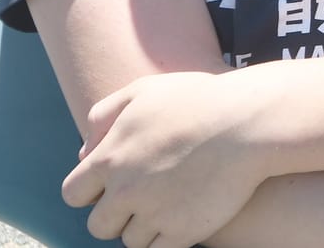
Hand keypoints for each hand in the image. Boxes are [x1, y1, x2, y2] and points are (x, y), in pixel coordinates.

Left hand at [63, 68, 273, 247]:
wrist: (249, 122)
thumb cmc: (200, 100)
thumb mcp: (146, 90)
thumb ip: (104, 115)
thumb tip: (83, 153)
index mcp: (110, 158)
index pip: (74, 194)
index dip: (91, 191)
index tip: (114, 184)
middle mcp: (126, 191)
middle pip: (99, 225)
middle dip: (116, 214)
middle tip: (144, 197)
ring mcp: (154, 213)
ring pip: (131, 240)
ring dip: (145, 226)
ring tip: (171, 203)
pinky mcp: (183, 231)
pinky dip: (167, 238)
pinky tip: (184, 216)